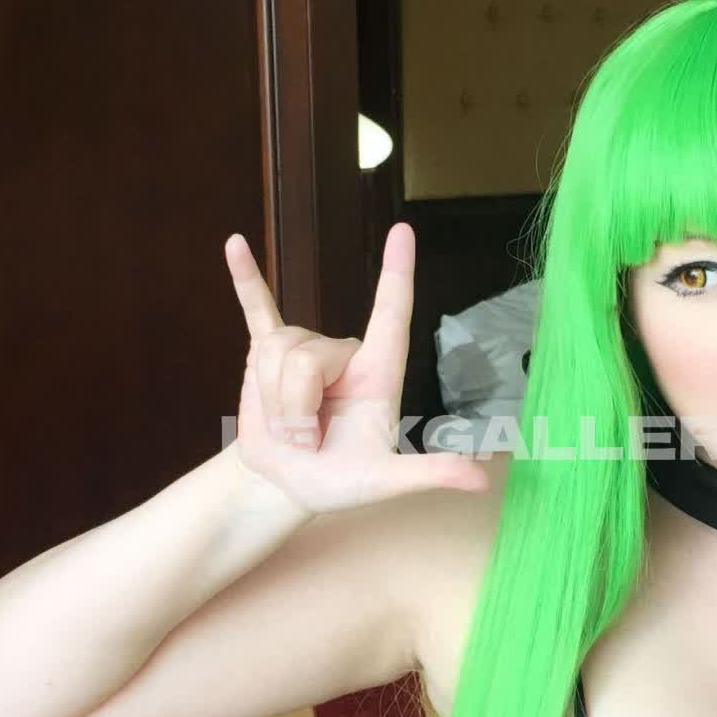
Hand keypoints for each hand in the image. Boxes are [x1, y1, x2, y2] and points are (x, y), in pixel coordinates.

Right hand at [224, 221, 487, 516]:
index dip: (397, 272)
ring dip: (273, 403)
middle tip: (308, 441)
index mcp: (378, 372)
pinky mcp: (265, 355)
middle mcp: (343, 354)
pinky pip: (256, 308)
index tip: (403, 231)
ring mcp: (303, 350)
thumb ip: (430, 474)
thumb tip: (481, 482)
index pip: (391, 313)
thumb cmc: (344, 481)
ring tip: (289, 430)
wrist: (289, 485)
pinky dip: (245, 278)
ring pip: (274, 352)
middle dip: (295, 408)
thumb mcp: (387, 482)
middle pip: (306, 357)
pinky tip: (234, 244)